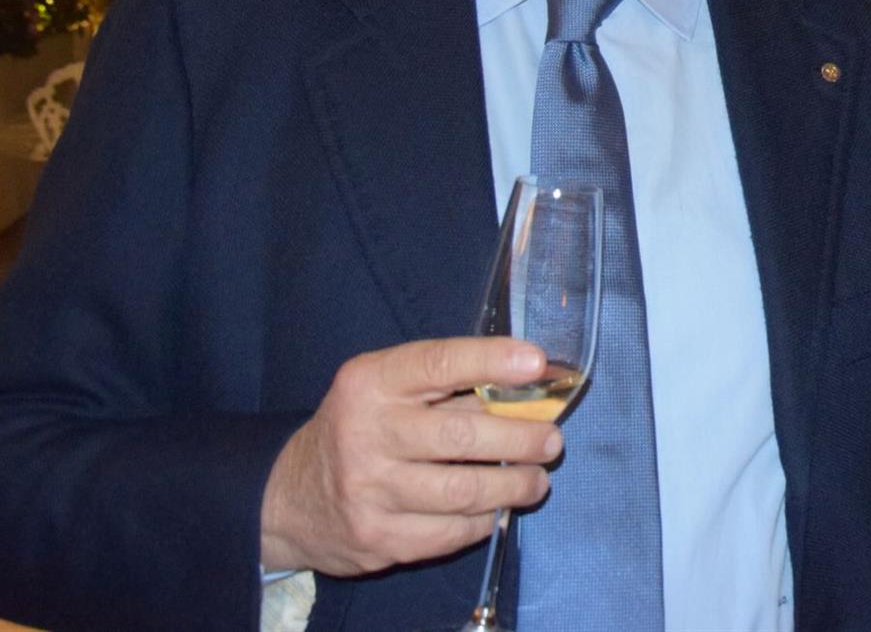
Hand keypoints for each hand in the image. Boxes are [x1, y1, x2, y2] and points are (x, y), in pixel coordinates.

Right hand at [259, 337, 561, 575]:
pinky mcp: (376, 537)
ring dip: (514, 485)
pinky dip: (483, 520)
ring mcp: (369, 491)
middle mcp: (365, 434)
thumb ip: (449, 384)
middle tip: (551, 441)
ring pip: (463, 490)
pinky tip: (496, 509)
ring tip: (536, 480)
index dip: (491, 361)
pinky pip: (450, 531)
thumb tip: (532, 384)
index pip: (438, 364)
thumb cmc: (361, 428)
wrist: (290, 498)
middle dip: (521, 437)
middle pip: (462, 435)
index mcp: (370, 383)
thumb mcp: (387, 389)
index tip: (537, 363)